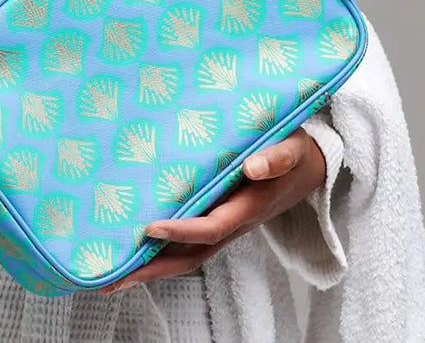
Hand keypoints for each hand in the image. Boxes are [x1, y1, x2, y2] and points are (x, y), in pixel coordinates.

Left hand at [97, 127, 325, 293]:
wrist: (309, 168)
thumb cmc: (295, 152)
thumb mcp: (291, 147)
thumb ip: (276, 157)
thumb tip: (253, 167)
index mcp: (249, 207)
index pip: (211, 227)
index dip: (182, 231)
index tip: (150, 228)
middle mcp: (234, 223)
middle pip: (192, 256)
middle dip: (155, 268)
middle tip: (115, 278)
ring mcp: (226, 225)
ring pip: (188, 255)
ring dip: (154, 267)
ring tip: (115, 275)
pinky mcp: (220, 219)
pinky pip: (190, 243)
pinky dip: (164, 252)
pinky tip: (137, 250)